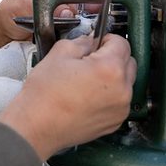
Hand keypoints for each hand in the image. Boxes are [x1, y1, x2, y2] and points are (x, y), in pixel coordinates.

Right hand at [0, 34, 135, 159]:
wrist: (36, 126)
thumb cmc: (45, 94)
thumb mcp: (60, 53)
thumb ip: (82, 41)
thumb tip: (91, 41)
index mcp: (110, 69)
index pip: (122, 42)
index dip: (106, 38)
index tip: (96, 42)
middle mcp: (122, 90)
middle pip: (129, 62)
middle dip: (113, 56)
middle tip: (90, 59)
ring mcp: (120, 109)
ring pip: (126, 82)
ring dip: (113, 76)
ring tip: (87, 79)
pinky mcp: (114, 122)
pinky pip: (119, 101)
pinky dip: (109, 95)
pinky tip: (87, 95)